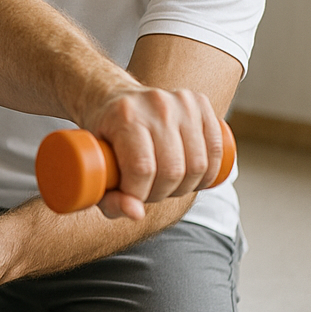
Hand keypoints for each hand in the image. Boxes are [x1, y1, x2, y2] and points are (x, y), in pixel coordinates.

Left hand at [88, 86, 223, 220]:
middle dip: (161, 193)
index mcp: (125, 115)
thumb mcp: (94, 166)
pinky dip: (206, 173)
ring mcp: (181, 101)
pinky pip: (216, 149)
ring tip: (166, 184)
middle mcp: (155, 104)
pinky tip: (191, 178)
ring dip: (184, 187)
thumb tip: (137, 214)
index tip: (132, 196)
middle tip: (148, 191)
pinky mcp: (199, 102)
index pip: (143, 169)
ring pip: (198, 164)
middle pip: (173, 170)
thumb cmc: (104, 136)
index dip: (140, 194)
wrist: (112, 97)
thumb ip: (110, 199)